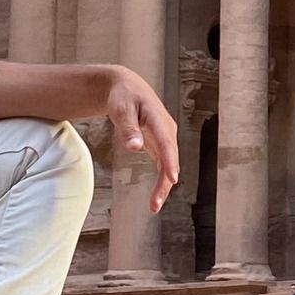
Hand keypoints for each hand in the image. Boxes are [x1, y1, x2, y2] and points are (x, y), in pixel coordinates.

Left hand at [99, 64, 179, 212]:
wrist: (127, 87)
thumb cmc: (123, 97)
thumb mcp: (121, 109)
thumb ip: (128, 128)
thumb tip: (135, 148)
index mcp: (158, 118)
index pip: (166, 142)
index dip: (170, 161)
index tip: (172, 178)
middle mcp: (167, 129)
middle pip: (169, 159)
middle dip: (164, 183)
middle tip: (154, 204)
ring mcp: (166, 137)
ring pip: (168, 165)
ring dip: (163, 186)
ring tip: (154, 207)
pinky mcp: (161, 143)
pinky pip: (164, 164)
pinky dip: (161, 181)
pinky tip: (156, 197)